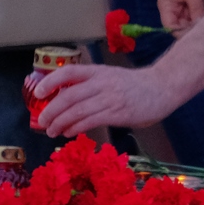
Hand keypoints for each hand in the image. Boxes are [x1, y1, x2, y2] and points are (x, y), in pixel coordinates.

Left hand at [37, 63, 179, 136]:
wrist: (165, 86)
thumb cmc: (137, 85)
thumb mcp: (113, 78)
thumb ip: (93, 87)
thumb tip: (67, 102)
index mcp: (100, 72)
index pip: (70, 72)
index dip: (51, 82)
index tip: (38, 93)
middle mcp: (103, 83)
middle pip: (68, 96)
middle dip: (51, 111)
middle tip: (42, 122)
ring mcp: (111, 98)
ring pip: (76, 111)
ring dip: (60, 123)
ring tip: (52, 131)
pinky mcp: (118, 113)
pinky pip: (90, 121)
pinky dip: (75, 128)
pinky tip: (69, 132)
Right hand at [158, 0, 203, 31]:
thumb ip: (196, 9)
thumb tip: (200, 26)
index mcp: (167, 7)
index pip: (171, 27)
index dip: (182, 32)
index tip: (197, 33)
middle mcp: (176, 10)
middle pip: (183, 27)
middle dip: (194, 30)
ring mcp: (187, 7)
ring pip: (194, 23)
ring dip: (203, 24)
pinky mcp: (198, 4)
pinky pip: (202, 15)